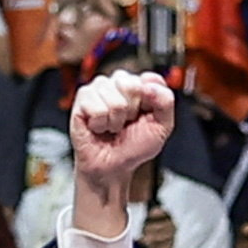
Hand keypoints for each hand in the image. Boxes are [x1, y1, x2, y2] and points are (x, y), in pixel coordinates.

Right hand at [68, 62, 176, 209]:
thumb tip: (148, 84)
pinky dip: (100, 124)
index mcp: (139, 85)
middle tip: (125, 123)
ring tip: (111, 127)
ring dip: (115, 121)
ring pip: (113, 98)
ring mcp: (99, 89)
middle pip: (131, 85)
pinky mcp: (82, 99)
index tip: (144, 117)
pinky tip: (98, 127)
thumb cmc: (134, 147)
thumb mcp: (162, 126)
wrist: (112, 168)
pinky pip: (97, 108)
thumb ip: (165, 100)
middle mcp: (118, 82)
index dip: (149, 103)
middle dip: (131, 111)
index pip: (150, 80)